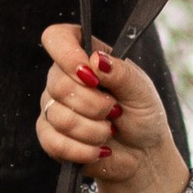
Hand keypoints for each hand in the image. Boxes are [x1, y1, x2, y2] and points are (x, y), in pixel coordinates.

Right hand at [36, 23, 190, 192]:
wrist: (142, 154)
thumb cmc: (142, 115)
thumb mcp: (141, 90)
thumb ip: (120, 73)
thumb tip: (96, 60)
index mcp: (85, 57)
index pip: (57, 39)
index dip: (67, 55)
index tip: (90, 75)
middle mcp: (64, 78)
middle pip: (58, 84)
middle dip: (93, 105)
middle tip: (115, 112)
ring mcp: (53, 107)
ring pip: (57, 116)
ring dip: (92, 130)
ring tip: (109, 132)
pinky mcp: (50, 137)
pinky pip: (52, 142)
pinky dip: (81, 150)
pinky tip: (98, 149)